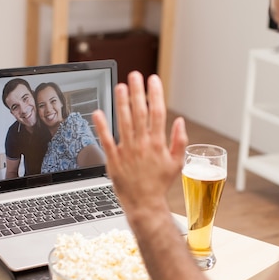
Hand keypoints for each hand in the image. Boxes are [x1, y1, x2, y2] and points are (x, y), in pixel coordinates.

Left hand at [92, 71, 187, 219]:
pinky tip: (98, 112)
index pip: (158, 113)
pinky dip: (102, 126)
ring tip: (120, 86)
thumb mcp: (177, 163)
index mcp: (158, 143)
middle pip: (140, 113)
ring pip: (123, 122)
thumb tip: (180, 121)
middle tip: (135, 75)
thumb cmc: (160, 184)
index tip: (153, 80)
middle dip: (137, 92)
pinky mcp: (114, 160)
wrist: (144, 204)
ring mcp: (127, 151)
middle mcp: (142, 144)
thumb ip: (179, 141)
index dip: (155, 94)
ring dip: (121, 102)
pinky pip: (106, 140)